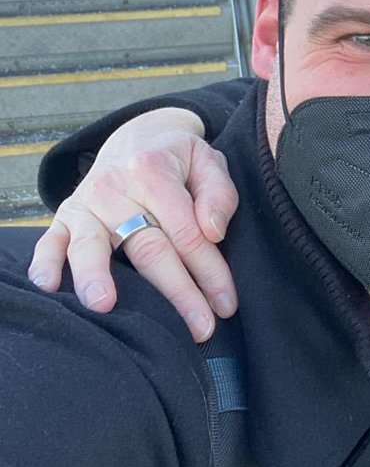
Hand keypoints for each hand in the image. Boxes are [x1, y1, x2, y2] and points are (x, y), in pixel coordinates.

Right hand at [28, 108, 239, 341]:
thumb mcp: (208, 160)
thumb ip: (218, 193)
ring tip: (105, 306)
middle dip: (177, 292)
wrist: (135, 138)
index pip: (186, 231)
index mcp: (154, 171)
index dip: (209, 271)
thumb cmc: (178, 159)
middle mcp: (116, 186)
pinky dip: (47, 264)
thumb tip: (213, 232)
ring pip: (93, 245)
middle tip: (201, 328)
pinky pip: (51, 241)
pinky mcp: (66, 216)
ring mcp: (87, 202)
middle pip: (148, 247)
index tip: (226, 303)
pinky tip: (49, 288)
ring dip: (96, 276)